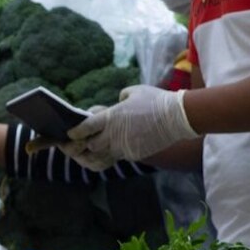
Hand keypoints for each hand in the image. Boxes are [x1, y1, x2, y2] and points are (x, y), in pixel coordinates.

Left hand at [64, 85, 196, 168]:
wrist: (179, 117)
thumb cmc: (156, 100)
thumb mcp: (133, 92)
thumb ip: (119, 98)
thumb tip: (116, 103)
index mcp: (111, 117)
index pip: (85, 128)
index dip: (75, 132)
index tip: (70, 133)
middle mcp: (114, 134)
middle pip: (90, 145)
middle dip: (84, 144)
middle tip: (82, 141)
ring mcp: (124, 147)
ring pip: (102, 155)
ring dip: (96, 152)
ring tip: (94, 147)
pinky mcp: (133, 155)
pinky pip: (117, 157)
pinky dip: (113, 154)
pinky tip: (114, 148)